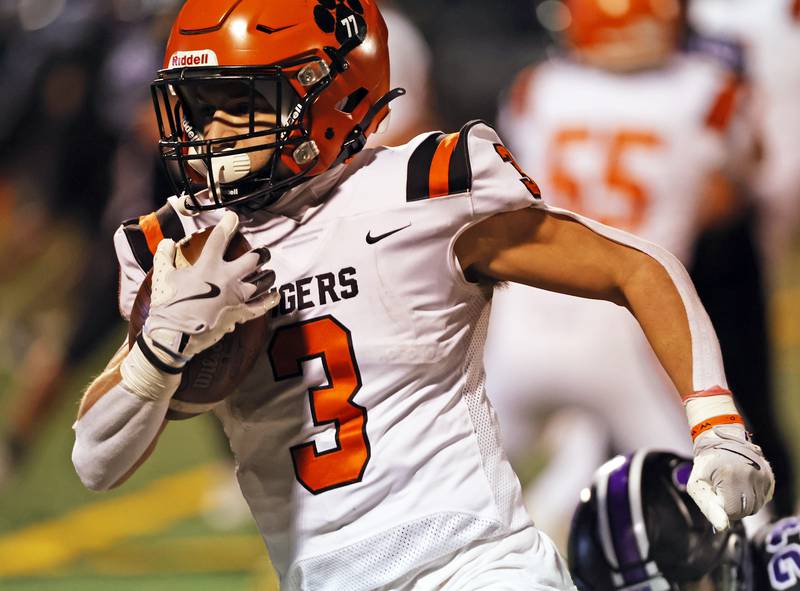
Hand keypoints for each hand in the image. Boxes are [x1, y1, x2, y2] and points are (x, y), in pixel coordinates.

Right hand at [143, 210, 278, 365]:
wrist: (174, 336)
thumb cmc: (168, 306)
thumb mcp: (163, 277)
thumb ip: (164, 256)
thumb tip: (165, 242)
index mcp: (208, 266)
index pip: (220, 239)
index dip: (228, 224)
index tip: (234, 217)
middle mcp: (227, 279)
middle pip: (252, 260)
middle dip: (260, 254)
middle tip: (263, 252)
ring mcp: (236, 297)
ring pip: (262, 281)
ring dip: (267, 275)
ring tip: (269, 272)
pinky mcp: (239, 314)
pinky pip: (261, 306)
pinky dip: (270, 300)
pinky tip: (276, 294)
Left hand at [687, 425, 774, 529]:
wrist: (720, 443)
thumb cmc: (706, 466)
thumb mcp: (697, 485)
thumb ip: (708, 508)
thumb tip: (723, 527)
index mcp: (729, 474)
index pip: (732, 511)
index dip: (722, 510)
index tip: (716, 498)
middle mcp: (750, 474)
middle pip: (746, 510)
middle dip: (733, 508)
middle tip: (723, 493)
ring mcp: (762, 475)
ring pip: (756, 507)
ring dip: (743, 504)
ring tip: (731, 488)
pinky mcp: (769, 477)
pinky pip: (763, 500)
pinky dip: (752, 498)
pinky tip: (742, 486)